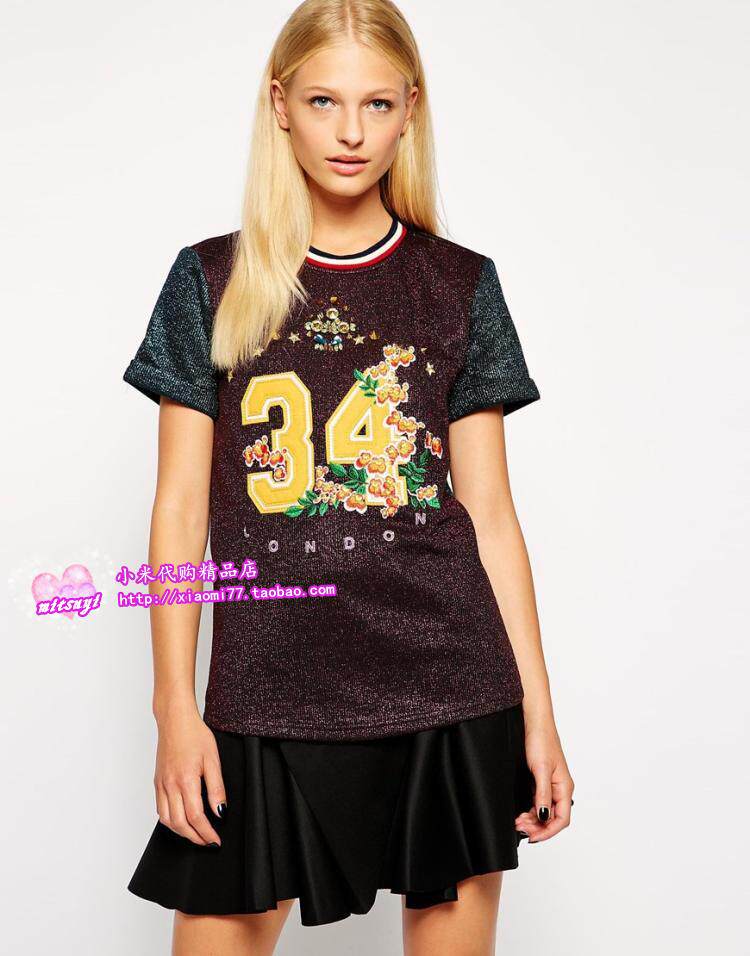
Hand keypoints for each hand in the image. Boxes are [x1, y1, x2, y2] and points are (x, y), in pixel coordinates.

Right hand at [154, 702, 226, 845]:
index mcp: (186, 780)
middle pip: (179, 823)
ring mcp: (161, 784)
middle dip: (194, 837)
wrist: (175, 720)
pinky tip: (181, 820)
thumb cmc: (195, 735)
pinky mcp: (157, 782)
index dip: (206, 832)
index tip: (215, 840)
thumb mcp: (213, 759)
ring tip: (196, 835)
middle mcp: (170, 785)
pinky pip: (160, 809)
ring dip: (181, 832)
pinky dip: (170, 821)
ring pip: (167, 820)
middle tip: (208, 842)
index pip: (196, 817)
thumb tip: (220, 812)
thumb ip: (217, 788)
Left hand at [514, 718, 573, 842]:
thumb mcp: (541, 769)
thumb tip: (544, 816)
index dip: (548, 832)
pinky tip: (521, 812)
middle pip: (553, 818)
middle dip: (538, 827)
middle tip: (519, 827)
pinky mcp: (542, 781)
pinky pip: (539, 802)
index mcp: (565, 787)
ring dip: (533, 820)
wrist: (534, 724)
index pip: (562, 819)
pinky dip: (530, 810)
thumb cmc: (541, 741)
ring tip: (518, 821)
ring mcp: (551, 786)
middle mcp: (560, 789)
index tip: (532, 837)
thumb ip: (543, 794)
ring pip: (545, 812)